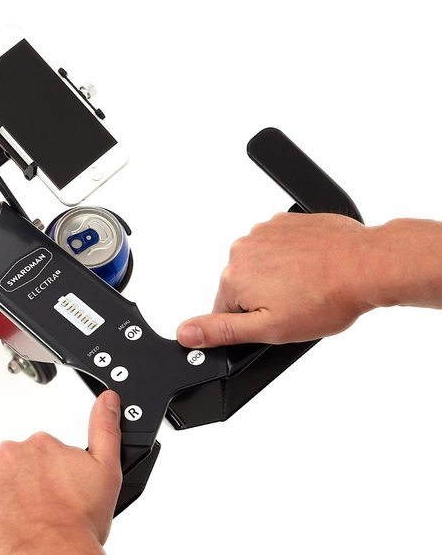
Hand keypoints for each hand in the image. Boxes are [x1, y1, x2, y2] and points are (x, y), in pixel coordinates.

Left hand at [0, 391, 122, 554]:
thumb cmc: (78, 524)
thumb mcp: (106, 472)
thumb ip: (105, 429)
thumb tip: (108, 400)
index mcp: (40, 444)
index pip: (41, 457)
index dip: (50, 481)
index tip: (56, 497)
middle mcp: (9, 453)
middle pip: (16, 469)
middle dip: (26, 487)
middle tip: (41, 513)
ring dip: (4, 499)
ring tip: (23, 524)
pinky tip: (3, 527)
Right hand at [177, 212, 381, 347]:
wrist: (368, 265)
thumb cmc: (327, 298)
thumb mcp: (270, 329)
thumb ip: (222, 331)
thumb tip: (185, 332)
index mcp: (233, 278)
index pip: (225, 311)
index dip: (253, 321)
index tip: (279, 318)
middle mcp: (242, 250)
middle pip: (241, 286)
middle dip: (264, 297)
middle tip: (298, 304)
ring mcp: (264, 232)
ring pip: (260, 265)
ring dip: (278, 277)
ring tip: (309, 286)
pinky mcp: (284, 221)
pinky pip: (278, 245)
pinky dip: (292, 257)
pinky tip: (312, 268)